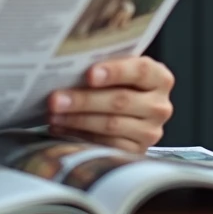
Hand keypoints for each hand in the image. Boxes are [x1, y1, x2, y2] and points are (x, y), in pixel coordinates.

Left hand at [46, 56, 173, 152]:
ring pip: (111, 124)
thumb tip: (69, 63)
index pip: (140, 71)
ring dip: (77, 119)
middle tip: (55, 99)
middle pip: (120, 101)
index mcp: (159, 78)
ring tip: (53, 113)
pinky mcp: (136, 151)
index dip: (114, 72)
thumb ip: (104, 64)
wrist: (129, 111)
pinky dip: (80, 135)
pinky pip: (106, 144)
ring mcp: (150, 131)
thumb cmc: (118, 83)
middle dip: (84, 99)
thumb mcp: (118, 68)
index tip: (89, 74)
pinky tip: (61, 127)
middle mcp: (159, 106)